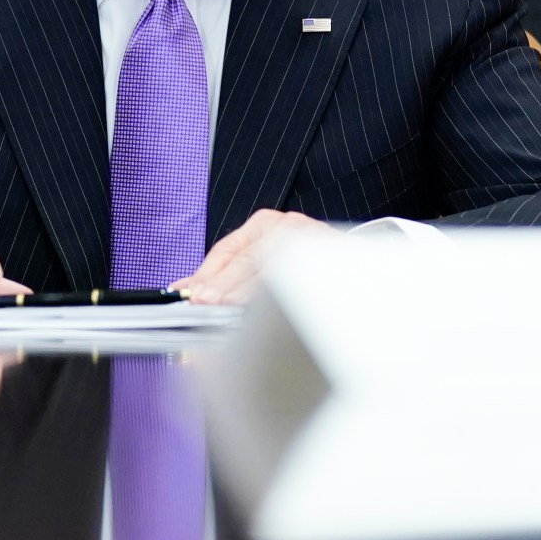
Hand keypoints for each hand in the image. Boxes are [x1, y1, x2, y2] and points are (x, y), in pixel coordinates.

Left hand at [171, 209, 335, 304]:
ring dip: (245, 296)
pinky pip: (296, 283)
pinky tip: (263, 315)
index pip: (228, 249)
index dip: (207, 273)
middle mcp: (287, 227)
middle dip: (222, 287)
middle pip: (246, 260)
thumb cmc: (304, 265)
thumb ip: (226, 273)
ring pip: (270, 273)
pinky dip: (276, 301)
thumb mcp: (262, 260)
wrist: (353, 267)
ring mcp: (309, 243)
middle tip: (204, 305)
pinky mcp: (327, 261)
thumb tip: (187, 287)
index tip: (192, 294)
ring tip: (227, 312)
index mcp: (267, 224)